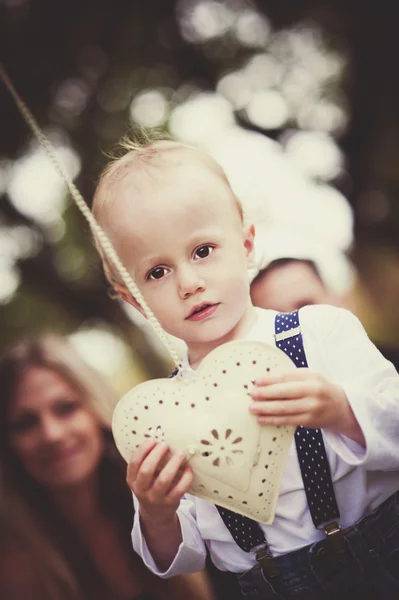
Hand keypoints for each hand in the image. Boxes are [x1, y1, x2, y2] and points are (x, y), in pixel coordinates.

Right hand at [127, 439, 192, 528]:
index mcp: (132, 480)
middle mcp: (141, 490)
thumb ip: (146, 461)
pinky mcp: (170, 503)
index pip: (134, 463)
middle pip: (146, 471)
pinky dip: (185, 478)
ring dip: (173, 465)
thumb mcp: (142, 477)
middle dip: (156, 455)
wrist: (156, 513)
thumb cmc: (150, 486)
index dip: (143, 450)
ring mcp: (155, 498)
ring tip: (180, 453)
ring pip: (163, 481)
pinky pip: (179, 490)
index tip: (153, 439)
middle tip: (165, 444)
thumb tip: (159, 436)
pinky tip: (189, 469)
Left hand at [249, 369, 363, 443]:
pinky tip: (262, 419)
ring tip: (253, 408)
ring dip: (266, 409)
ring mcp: (312, 408)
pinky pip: (288, 421)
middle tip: (252, 395)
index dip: (270, 380)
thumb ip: (291, 377)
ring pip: (285, 409)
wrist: (342, 407)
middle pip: (285, 393)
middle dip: (266, 394)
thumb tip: (265, 380)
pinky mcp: (309, 421)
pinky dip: (273, 420)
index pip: (287, 378)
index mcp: (311, 377)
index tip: (256, 381)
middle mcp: (313, 392)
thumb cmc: (321, 389)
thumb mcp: (310, 377)